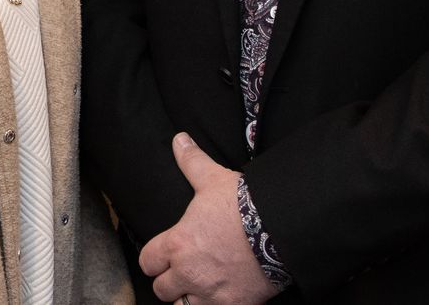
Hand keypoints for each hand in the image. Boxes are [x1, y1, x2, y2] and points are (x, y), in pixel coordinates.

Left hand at [138, 133, 276, 304]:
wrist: (280, 229)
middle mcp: (188, 273)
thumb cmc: (243, 205)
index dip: (155, 258)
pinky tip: (221, 296)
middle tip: (185, 271)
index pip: (147, 262)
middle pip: (162, 289)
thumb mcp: (213, 179)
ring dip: (189, 297)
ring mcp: (210, 294)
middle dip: (171, 281)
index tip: (164, 255)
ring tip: (201, 287)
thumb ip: (191, 162)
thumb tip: (179, 140)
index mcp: (177, 244)